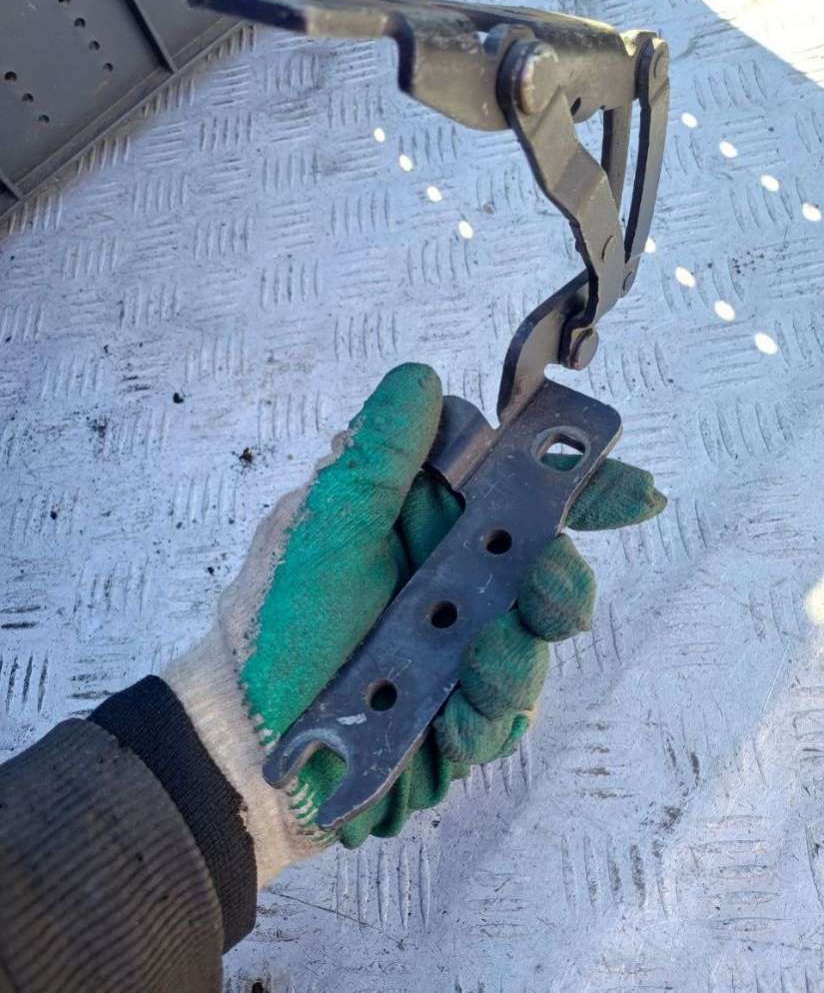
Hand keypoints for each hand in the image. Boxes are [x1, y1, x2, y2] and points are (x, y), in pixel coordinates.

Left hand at [166, 364, 664, 880]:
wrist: (254, 746)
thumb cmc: (281, 625)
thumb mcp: (325, 530)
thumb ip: (380, 456)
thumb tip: (421, 376)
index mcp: (424, 520)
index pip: (517, 487)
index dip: (583, 486)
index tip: (637, 494)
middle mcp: (452, 576)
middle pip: (545, 568)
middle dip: (556, 587)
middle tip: (545, 600)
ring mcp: (460, 646)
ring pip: (533, 647)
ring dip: (510, 666)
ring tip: (465, 688)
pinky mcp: (462, 712)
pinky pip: (507, 716)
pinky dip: (483, 723)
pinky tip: (444, 733)